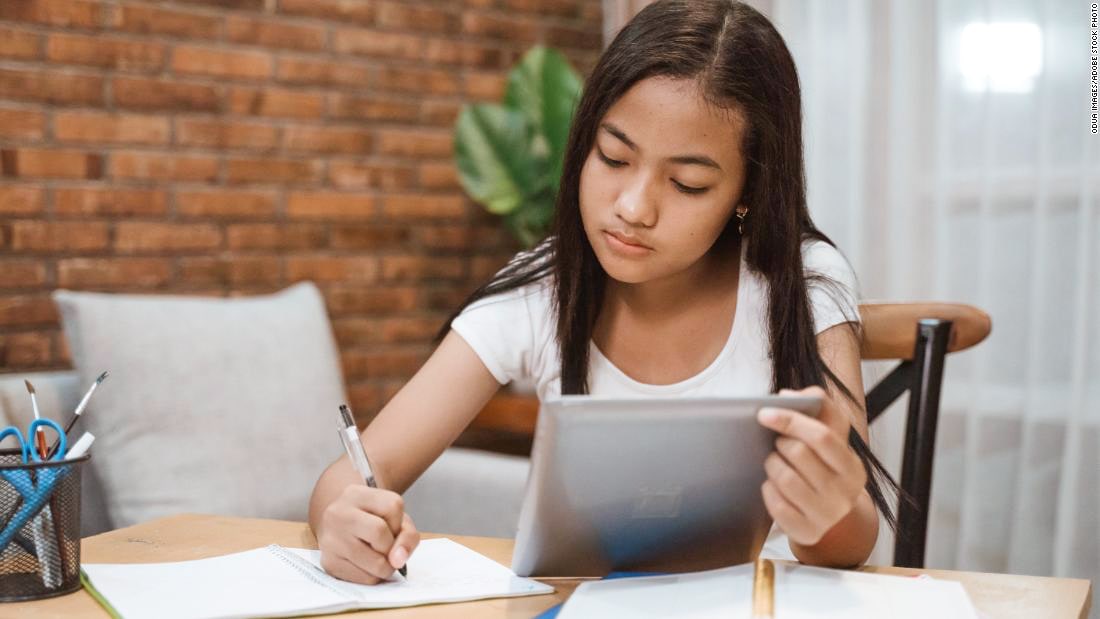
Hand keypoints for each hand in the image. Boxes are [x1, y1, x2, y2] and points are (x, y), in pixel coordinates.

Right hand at [317, 485, 419, 583]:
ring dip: (386, 565)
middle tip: (386, 546)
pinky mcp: (328, 563)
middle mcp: (338, 513)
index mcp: (356, 494)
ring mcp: (330, 539)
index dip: (399, 521)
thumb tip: (398, 560)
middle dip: (391, 545)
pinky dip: (373, 576)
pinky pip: (364, 578)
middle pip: (379, 531)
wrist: (339, 529)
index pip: (393, 506)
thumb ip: (407, 535)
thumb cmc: (371, 522)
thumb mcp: (393, 517)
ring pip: (374, 562)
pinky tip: (365, 565)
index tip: (391, 526)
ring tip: (378, 557)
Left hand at [756, 386, 866, 546]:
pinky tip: (773, 485)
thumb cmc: (824, 467)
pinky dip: (768, 490)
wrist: (828, 514)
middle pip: (799, 454)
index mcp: (853, 467)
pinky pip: (776, 505)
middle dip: (780, 443)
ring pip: (784, 478)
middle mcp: (845, 494)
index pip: (822, 436)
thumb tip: (788, 395)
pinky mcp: (807, 532)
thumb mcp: (831, 438)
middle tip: (778, 444)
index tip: (764, 412)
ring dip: (772, 464)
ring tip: (775, 463)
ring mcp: (827, 516)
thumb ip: (818, 406)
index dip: (791, 420)